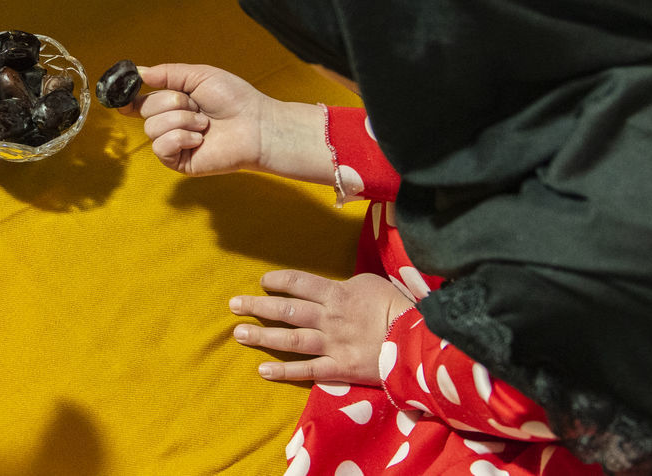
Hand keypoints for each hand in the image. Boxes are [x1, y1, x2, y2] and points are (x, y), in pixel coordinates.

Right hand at [130, 64, 332, 182]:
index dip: (129, 98)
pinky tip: (199, 139)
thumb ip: (167, 73)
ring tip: (204, 124)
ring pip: (152, 127)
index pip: (140, 102)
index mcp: (173, 103)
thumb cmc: (234, 99)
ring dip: (181, 120)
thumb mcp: (198, 75)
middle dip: (171, 102)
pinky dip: (180, 138)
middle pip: (146, 109)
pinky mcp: (179, 162)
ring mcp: (174, 143)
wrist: (256, 125)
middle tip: (197, 106)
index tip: (123, 95)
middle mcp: (170, 123)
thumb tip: (139, 72)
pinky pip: (161, 147)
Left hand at [230, 270, 414, 385]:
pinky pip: (307, 371)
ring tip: (239, 333)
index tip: (262, 282)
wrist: (417, 341)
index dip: (278, 281)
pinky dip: (284, 370)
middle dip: (258, 306)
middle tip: (234, 305)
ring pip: (291, 339)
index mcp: (337, 294)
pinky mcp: (340, 369)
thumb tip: (332, 287)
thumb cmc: (398, 308)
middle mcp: (329, 318)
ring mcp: (333, 344)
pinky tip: (263, 370)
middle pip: (287, 310)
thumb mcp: (371, 284)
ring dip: (263, 336)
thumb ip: (346, 286)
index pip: (299, 283)